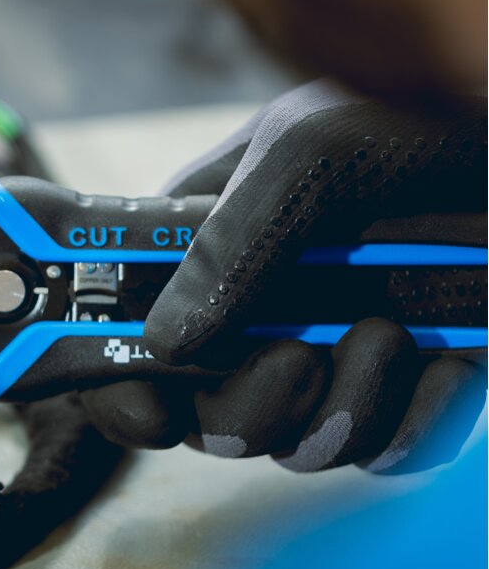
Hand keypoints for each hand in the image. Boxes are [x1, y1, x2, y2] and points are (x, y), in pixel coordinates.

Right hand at [80, 81, 485, 472]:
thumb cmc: (432, 114)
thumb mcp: (312, 152)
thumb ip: (226, 245)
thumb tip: (161, 343)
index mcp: (206, 242)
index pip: (122, 332)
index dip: (117, 383)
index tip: (150, 410)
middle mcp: (258, 307)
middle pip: (202, 412)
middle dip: (245, 407)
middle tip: (298, 358)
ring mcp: (333, 350)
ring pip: (294, 445)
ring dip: (342, 410)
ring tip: (392, 333)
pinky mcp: (410, 387)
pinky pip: (385, 455)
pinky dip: (417, 425)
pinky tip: (452, 366)